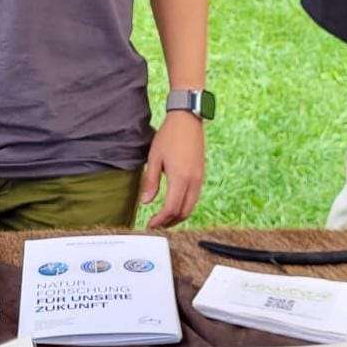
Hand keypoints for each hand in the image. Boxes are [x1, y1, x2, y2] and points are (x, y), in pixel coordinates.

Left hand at [139, 113, 204, 229]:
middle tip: (156, 226)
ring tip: (164, 219)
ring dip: (178, 216)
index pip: (171, 208)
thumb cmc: (169, 136)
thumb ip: (150, 181)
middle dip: (170, 223)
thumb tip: (146, 202)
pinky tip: (174, 205)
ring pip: (191, 206)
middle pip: (184, 212)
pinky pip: (194, 197)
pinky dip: (184, 206)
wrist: (187, 120)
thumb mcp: (154, 157)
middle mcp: (193, 181)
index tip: (150, 225)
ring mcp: (199, 178)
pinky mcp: (201, 175)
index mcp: (180, 178)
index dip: (160, 220)